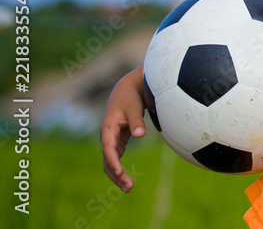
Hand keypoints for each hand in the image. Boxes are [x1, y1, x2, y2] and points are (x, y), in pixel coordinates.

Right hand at [100, 66, 146, 191]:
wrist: (127, 89)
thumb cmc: (131, 98)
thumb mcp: (134, 107)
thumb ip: (137, 121)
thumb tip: (140, 134)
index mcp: (108, 128)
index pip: (108, 149)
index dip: (113, 161)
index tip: (120, 172)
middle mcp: (107, 136)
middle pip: (107, 160)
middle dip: (116, 175)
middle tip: (129, 187)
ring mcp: (111, 140)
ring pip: (110, 162)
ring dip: (117, 175)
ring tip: (129, 188)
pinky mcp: (118, 140)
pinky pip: (116, 158)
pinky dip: (119, 169)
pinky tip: (125, 179)